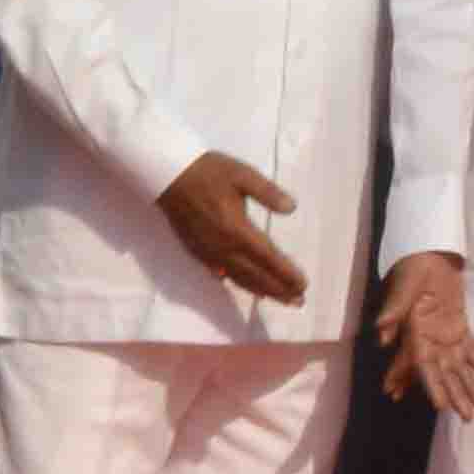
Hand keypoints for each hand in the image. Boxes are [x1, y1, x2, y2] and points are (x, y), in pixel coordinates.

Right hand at [162, 145, 308, 303]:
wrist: (170, 177)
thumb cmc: (210, 173)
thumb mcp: (243, 174)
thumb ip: (268, 193)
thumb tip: (292, 208)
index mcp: (237, 229)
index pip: (267, 257)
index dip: (285, 273)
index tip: (302, 285)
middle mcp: (224, 248)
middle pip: (255, 275)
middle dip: (278, 289)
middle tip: (299, 301)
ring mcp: (209, 254)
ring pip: (239, 278)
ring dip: (262, 290)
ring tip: (281, 299)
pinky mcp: (198, 253)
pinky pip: (222, 275)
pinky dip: (240, 284)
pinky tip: (250, 288)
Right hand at [383, 248, 473, 420]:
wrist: (428, 254)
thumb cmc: (413, 270)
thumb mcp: (404, 286)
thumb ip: (393, 309)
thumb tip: (381, 333)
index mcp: (416, 336)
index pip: (424, 367)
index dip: (433, 386)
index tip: (441, 406)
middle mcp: (430, 341)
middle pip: (444, 375)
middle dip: (455, 396)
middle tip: (467, 419)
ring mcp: (445, 335)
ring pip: (458, 367)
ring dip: (468, 386)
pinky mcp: (457, 325)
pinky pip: (469, 348)